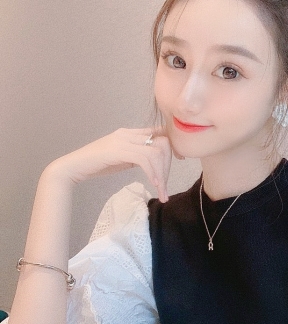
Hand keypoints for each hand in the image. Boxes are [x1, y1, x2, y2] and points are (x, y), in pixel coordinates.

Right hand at [46, 128, 174, 201]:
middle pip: (162, 143)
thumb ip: (137, 155)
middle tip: (165, 184)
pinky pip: (145, 160)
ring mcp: (123, 140)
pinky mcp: (119, 150)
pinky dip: (153, 174)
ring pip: (155, 153)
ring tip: (161, 191)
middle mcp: (128, 133)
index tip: (179, 160)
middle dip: (168, 165)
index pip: (159, 132)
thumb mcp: (122, 157)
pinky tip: (154, 186)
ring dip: (162, 174)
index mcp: (130, 132)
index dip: (172, 145)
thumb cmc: (96, 165)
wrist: (72, 167)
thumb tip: (154, 160)